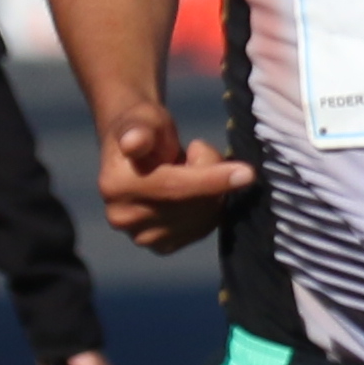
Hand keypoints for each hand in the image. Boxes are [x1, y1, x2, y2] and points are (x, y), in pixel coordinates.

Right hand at [98, 99, 253, 253]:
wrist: (138, 148)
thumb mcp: (143, 118)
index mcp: (115, 185)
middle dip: (211, 174)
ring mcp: (141, 237)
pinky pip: (203, 228)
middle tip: (197, 151)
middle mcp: (123, 218)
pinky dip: (209, 206)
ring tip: (189, 168)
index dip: (212, 179)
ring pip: (203, 218)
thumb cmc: (144, 127)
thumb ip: (140, 130)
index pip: (174, 187)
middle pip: (193, 204)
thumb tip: (132, 143)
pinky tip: (194, 189)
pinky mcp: (161, 246)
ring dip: (211, 190)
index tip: (248, 173)